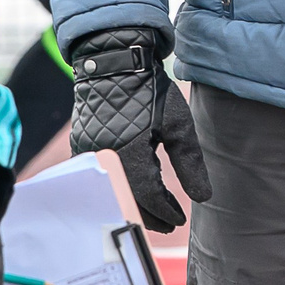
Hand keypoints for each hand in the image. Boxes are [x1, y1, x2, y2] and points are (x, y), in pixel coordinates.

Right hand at [68, 26, 210, 232]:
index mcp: (130, 156)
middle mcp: (106, 160)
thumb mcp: (177, 124)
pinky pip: (101, 177)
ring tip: (153, 210)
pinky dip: (119, 186)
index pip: (149, 199)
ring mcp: (89, 154)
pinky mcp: (81, 146)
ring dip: (133, 203)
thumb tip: (203, 198)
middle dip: (150, 216)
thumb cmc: (149, 90)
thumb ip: (189, 163)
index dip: (166, 213)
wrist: (114, 60)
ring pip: (113, 191)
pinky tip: (132, 187)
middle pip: (128, 200)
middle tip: (168, 223)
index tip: (180, 219)